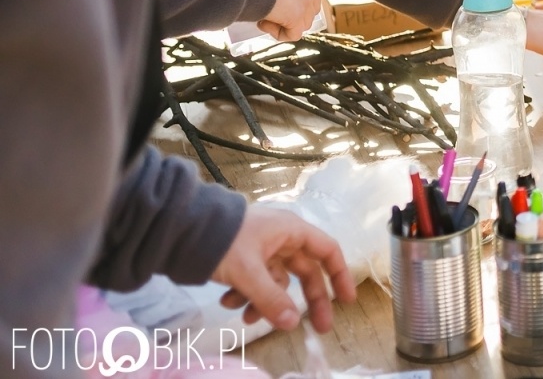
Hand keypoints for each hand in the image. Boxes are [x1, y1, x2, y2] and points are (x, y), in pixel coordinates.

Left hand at [212, 205, 355, 332]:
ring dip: (264, 303)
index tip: (346, 301)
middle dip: (306, 301)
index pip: (328, 251)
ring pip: (277, 283)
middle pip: (305, 273)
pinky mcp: (246, 260)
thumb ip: (272, 298)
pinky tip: (227, 302)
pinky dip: (245, 297)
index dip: (340, 275)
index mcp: (292, 231)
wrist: (181, 229)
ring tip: (245, 317)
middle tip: (317, 328)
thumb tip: (294, 323)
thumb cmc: (223, 241)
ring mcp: (264, 250)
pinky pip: (256, 284)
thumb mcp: (248, 272)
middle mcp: (282, 239)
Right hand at [261, 0, 319, 41]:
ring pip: (302, 21)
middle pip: (309, 5)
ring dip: (284, 23)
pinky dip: (278, 33)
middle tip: (271, 10)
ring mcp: (307, 0)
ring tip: (264, 15)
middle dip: (291, 11)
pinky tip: (264, 22)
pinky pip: (293, 34)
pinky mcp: (298, 17)